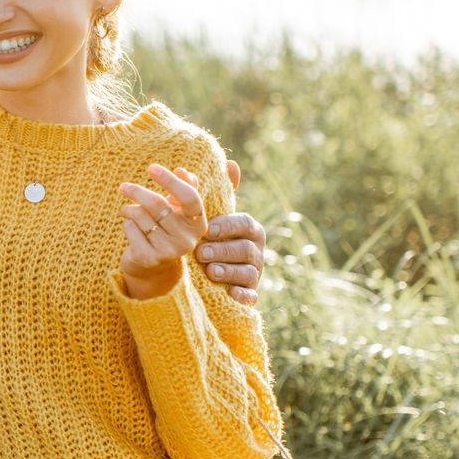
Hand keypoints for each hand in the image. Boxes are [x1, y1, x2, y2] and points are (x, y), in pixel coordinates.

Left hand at [119, 164, 207, 300]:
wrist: (152, 264)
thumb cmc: (166, 228)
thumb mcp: (178, 208)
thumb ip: (185, 187)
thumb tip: (183, 171)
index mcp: (198, 223)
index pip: (189, 197)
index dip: (171, 181)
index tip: (151, 168)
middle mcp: (187, 239)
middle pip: (157, 204)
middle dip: (137, 192)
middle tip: (123, 187)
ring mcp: (168, 251)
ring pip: (140, 215)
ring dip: (129, 210)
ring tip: (128, 212)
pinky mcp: (148, 258)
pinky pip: (130, 228)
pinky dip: (126, 223)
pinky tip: (130, 229)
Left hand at [200, 160, 266, 306]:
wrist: (210, 271)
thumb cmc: (213, 237)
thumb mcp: (214, 216)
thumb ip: (218, 194)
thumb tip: (229, 162)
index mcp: (249, 228)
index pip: (244, 223)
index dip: (227, 226)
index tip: (208, 229)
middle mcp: (256, 250)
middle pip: (245, 249)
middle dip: (223, 250)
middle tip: (201, 252)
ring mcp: (255, 273)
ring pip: (248, 272)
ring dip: (229, 271)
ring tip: (210, 271)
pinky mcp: (250, 293)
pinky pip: (251, 296)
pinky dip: (243, 296)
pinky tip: (231, 294)